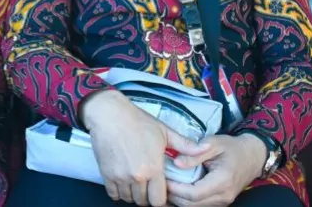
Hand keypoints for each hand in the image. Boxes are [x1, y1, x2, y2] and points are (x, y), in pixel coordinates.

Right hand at [81, 90, 208, 205]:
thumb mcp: (164, 131)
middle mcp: (137, 176)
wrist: (109, 114)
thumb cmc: (137, 121)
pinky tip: (124, 181)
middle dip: (147, 196)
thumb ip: (185, 145)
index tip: (160, 188)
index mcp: (153, 168)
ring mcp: (120, 176)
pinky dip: (119, 192)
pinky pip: (114, 194)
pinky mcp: (106, 174)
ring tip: (137, 181)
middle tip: (148, 184)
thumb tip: (205, 148)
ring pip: (129, 198)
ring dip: (133, 194)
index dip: (161, 197)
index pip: (159, 200)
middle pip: (143, 202)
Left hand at [167, 133, 266, 205]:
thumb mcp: (214, 143)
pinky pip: (199, 205)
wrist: (252, 156)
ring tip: (166, 185)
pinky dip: (186, 200)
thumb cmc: (232, 147)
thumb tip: (176, 163)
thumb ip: (195, 154)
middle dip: (173, 195)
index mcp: (222, 181)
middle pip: (192, 204)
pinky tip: (177, 189)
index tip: (163, 178)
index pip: (194, 193)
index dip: (175, 188)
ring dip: (178, 199)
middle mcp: (223, 196)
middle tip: (160, 182)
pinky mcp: (220, 202)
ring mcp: (222, 202)